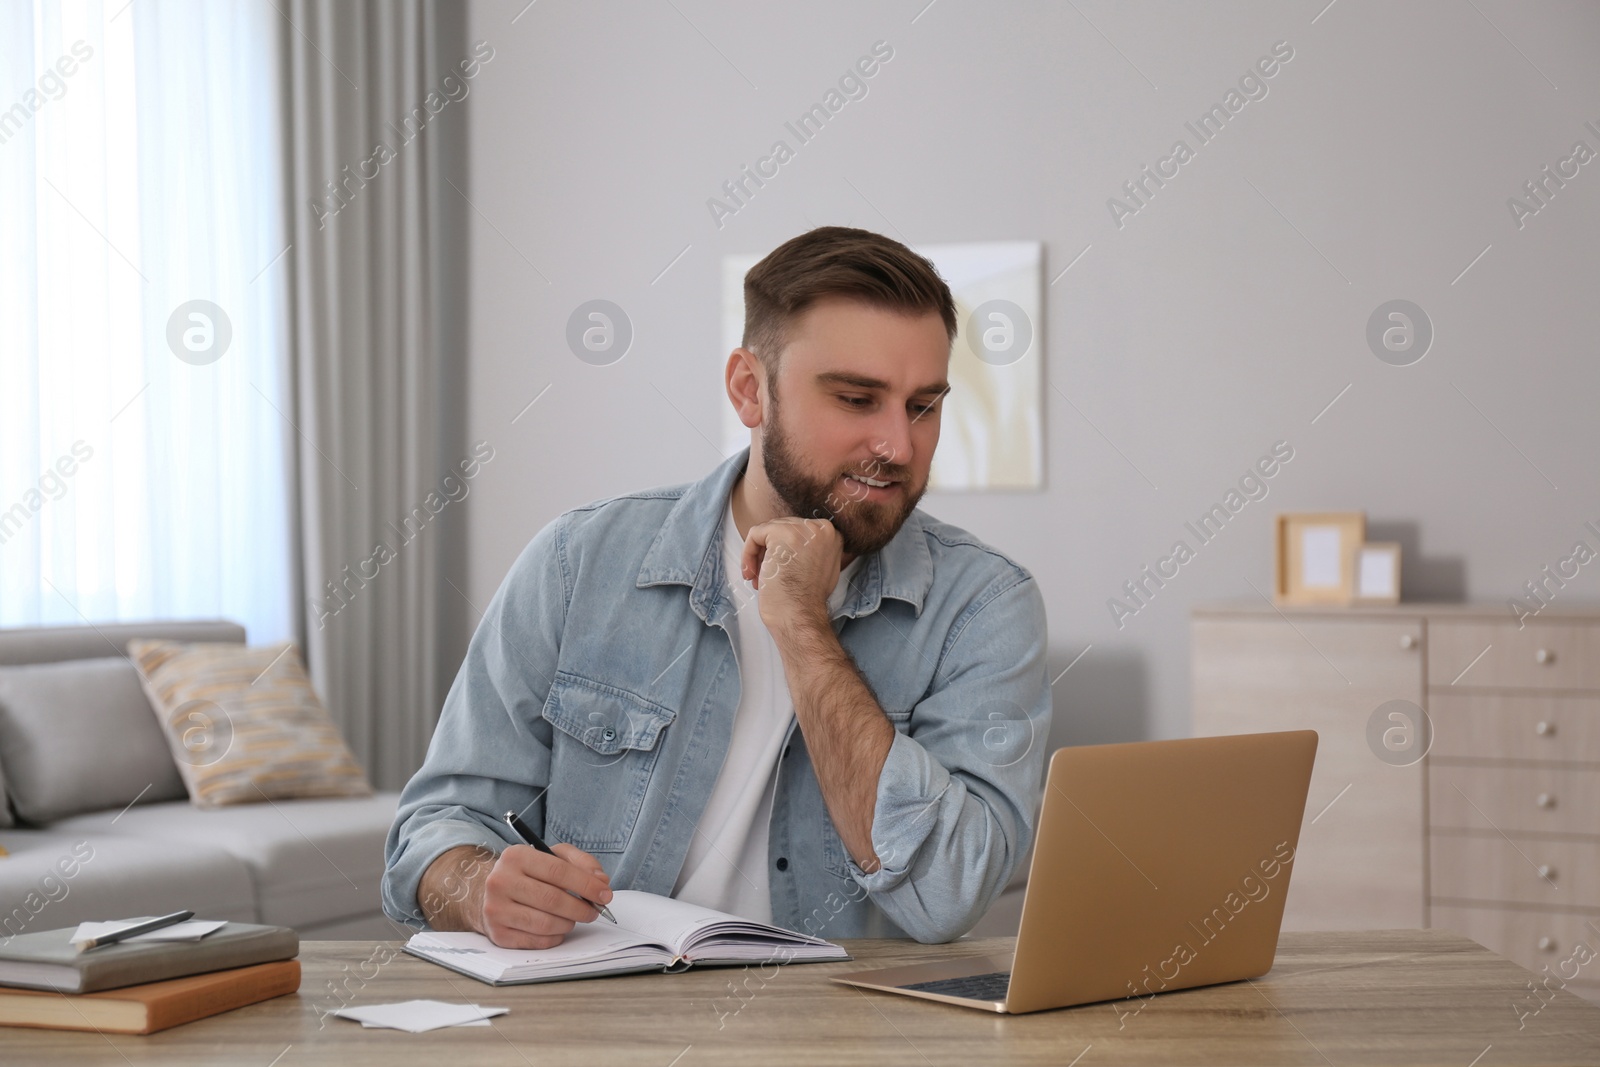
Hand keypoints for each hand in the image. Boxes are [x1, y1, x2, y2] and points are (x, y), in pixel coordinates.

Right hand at [476, 842, 613, 948]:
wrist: (487, 893)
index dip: (587, 884)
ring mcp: (496, 909)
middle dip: (581, 908)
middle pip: (553, 899)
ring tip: (573, 918)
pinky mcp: (498, 934)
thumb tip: (601, 880)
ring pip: (546, 923)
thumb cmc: (527, 873)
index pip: (559, 871)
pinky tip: (557, 928)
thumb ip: (580, 862)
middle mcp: (500, 881)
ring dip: (569, 923)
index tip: (605, 894)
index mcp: (515, 856)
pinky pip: (537, 941)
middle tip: (594, 911)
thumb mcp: (552, 856)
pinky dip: (555, 937)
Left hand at [741, 516, 842, 637]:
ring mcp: (803, 529)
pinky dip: (748, 553)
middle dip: (769, 554)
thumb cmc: (806, 602)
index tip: (777, 571)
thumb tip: (792, 544)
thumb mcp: (820, 569)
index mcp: (833, 536)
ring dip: (758, 556)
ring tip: (756, 578)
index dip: (784, 552)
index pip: (799, 532)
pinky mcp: (783, 533)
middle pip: (783, 528)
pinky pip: (756, 534)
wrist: (800, 617)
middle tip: (761, 578)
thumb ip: (811, 551)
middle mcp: (822, 528)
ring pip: (768, 531)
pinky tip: (750, 573)